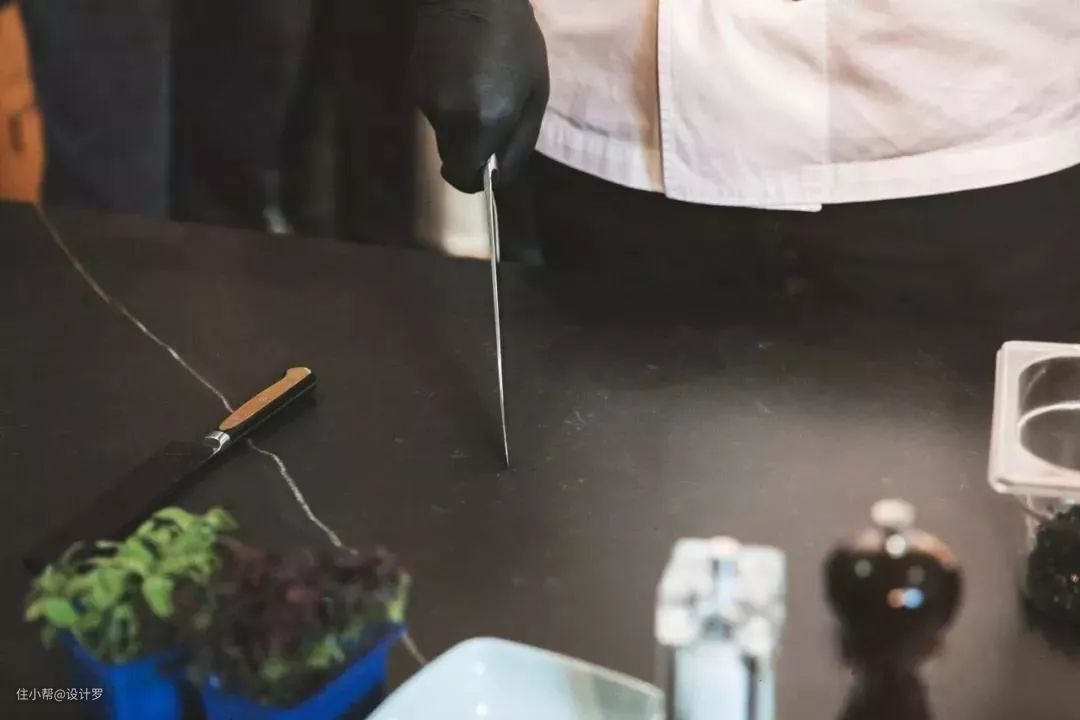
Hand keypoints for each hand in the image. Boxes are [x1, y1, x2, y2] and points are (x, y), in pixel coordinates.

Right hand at [412, 0, 548, 192]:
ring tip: (477, 88)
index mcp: (483, 123)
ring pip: (444, 134)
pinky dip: (449, 103)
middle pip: (453, 158)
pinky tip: (460, 74)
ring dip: (461, 124)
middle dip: (471, 151)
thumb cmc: (515, 40)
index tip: (489, 170)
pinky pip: (435, 110)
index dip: (477, 181)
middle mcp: (448, 120)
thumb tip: (499, 176)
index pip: (466, 178)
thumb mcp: (535, 93)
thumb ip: (519, 142)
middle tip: (491, 122)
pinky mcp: (413, 86)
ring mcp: (426, 103)